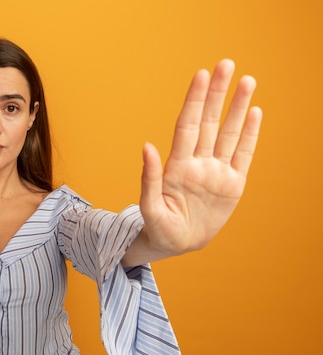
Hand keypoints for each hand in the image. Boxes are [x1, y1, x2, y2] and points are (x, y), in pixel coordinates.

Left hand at [138, 59, 262, 257]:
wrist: (177, 244)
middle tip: (225, 64)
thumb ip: (150, 178)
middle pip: (209, 121)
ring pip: (228, 133)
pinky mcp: (232, 184)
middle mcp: (198, 162)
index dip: (194, 101)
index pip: (187, 126)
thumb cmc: (159, 227)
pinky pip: (243, 155)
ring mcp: (216, 172)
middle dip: (217, 93)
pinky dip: (249, 135)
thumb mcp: (150, 207)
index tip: (201, 75)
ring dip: (237, 108)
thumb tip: (147, 146)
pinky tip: (254, 112)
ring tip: (247, 80)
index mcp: (177, 166)